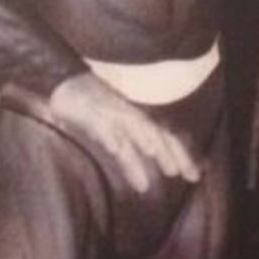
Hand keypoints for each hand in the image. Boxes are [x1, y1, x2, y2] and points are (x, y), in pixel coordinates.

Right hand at [48, 71, 199, 193]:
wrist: (64, 81)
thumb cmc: (90, 107)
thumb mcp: (113, 130)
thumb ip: (127, 148)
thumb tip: (142, 173)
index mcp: (136, 120)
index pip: (164, 138)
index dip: (181, 156)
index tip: (194, 177)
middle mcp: (129, 116)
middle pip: (156, 135)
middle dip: (172, 154)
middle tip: (185, 175)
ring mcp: (111, 112)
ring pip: (133, 129)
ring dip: (146, 142)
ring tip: (158, 158)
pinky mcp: (90, 112)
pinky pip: (102, 126)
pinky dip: (110, 136)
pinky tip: (115, 148)